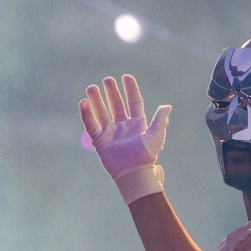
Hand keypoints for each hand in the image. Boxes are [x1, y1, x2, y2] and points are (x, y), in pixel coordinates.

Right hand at [79, 75, 170, 204]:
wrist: (134, 172)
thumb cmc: (147, 155)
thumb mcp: (156, 135)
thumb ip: (160, 119)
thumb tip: (166, 106)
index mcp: (137, 124)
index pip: (133, 102)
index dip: (130, 89)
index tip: (126, 77)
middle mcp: (123, 126)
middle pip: (116, 105)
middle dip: (112, 92)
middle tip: (107, 80)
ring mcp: (111, 133)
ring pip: (102, 112)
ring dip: (97, 100)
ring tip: (92, 87)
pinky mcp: (100, 141)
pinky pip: (91, 125)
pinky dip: (87, 114)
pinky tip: (84, 102)